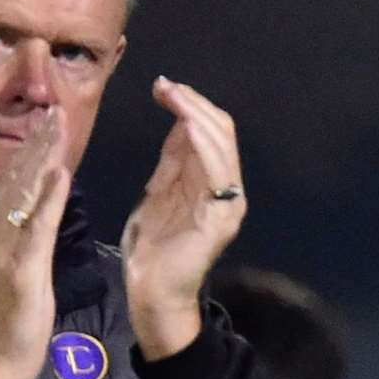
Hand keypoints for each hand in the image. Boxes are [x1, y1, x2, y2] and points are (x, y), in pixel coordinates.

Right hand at [0, 109, 71, 378]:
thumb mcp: (19, 273)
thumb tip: (34, 213)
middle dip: (37, 141)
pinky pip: (36, 230)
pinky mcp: (20, 272)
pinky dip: (48, 200)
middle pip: (17, 179)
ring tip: (56, 123)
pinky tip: (61, 173)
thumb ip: (24, 241)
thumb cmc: (13, 324)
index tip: (47, 120)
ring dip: (41, 156)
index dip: (30, 151)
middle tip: (53, 104)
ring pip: (24, 194)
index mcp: (1, 237)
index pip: (15, 185)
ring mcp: (7, 252)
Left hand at [120, 77, 246, 358]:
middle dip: (193, 103)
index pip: (210, 132)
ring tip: (173, 95)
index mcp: (211, 183)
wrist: (151, 293)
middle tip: (164, 86)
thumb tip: (179, 123)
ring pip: (222, 144)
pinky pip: (217, 172)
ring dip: (196, 115)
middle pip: (221, 131)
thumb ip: (171, 164)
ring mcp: (227, 204)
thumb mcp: (158, 195)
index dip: (189, 105)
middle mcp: (227, 189)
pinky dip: (202, 144)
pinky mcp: (221, 219)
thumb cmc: (151, 250)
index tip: (161, 87)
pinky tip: (185, 126)